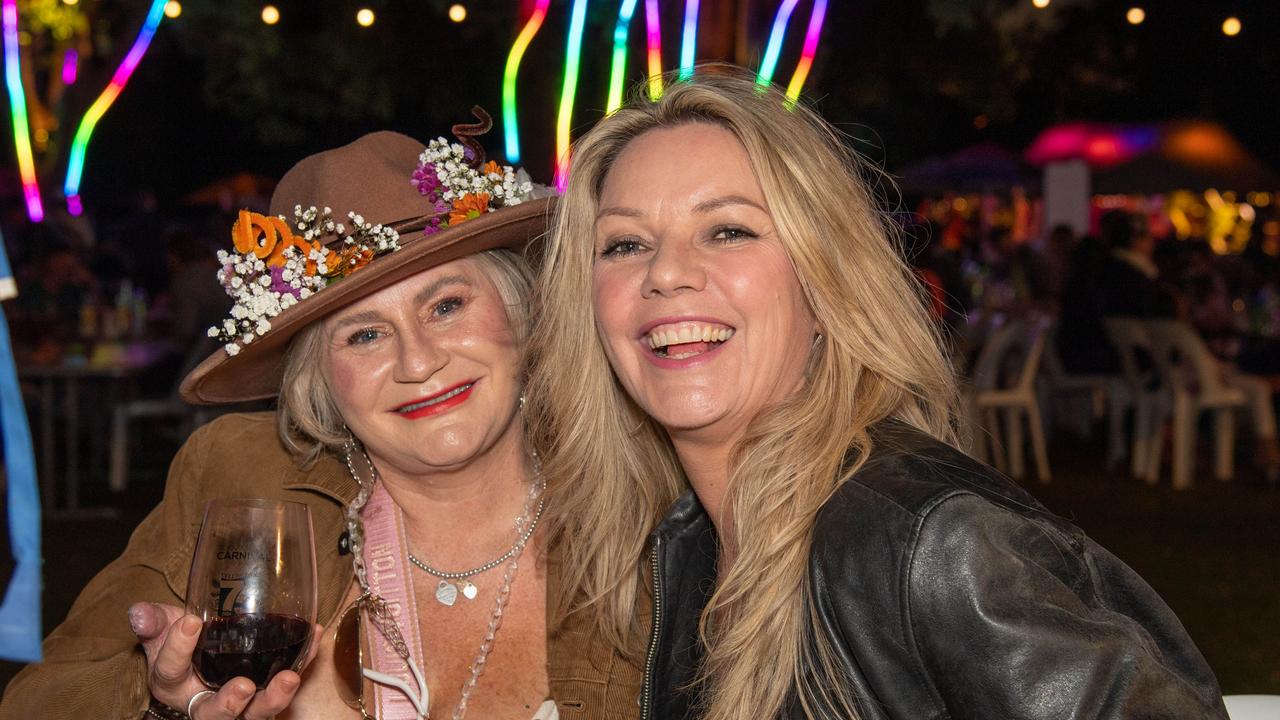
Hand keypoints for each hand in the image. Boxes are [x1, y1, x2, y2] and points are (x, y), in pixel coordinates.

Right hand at [129, 602, 322, 718]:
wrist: (205, 647)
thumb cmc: (183, 640)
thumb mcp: (163, 627)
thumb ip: (153, 620)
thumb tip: (138, 612)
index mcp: (173, 684)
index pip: (170, 671)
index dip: (178, 648)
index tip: (189, 621)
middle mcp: (205, 701)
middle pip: (216, 715)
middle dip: (229, 705)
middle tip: (243, 687)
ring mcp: (241, 702)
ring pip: (256, 714)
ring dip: (274, 699)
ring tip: (288, 678)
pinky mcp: (269, 691)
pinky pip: (288, 684)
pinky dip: (305, 662)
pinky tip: (315, 638)